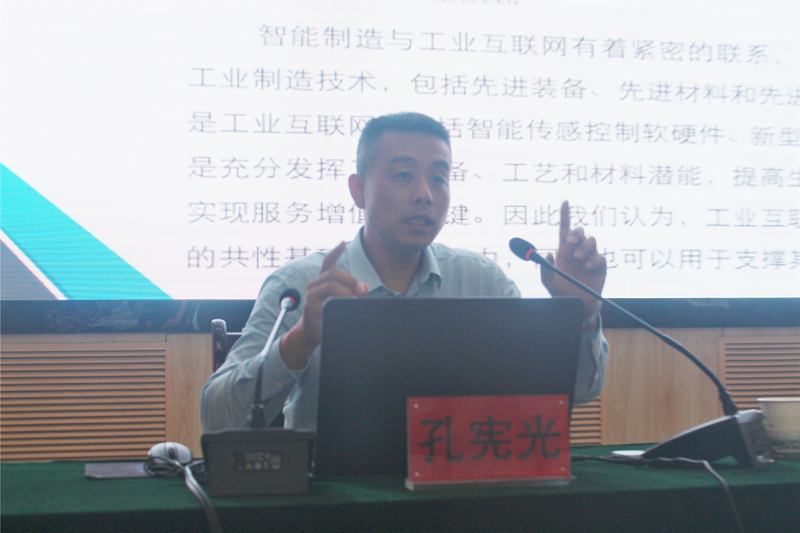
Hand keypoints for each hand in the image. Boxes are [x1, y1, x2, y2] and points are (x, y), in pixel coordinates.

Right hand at [280, 242, 368, 369]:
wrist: (312, 333)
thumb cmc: (329, 313)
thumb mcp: (342, 300)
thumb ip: (354, 292)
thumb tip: (364, 288)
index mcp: (323, 280)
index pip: (328, 261)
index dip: (335, 251)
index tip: (342, 242)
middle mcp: (315, 284)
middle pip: (334, 273)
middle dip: (351, 280)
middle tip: (362, 291)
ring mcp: (311, 295)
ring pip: (331, 285)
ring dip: (346, 292)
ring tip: (353, 301)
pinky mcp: (309, 307)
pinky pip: (326, 300)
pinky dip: (339, 302)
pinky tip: (344, 307)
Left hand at [541, 201, 606, 324]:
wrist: (578, 306)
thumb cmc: (561, 293)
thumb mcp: (549, 282)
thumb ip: (545, 269)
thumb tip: (546, 253)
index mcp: (563, 251)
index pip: (564, 229)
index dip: (565, 215)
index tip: (565, 202)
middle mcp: (576, 252)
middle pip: (580, 232)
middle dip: (577, 234)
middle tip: (571, 244)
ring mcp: (589, 258)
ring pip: (591, 241)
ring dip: (585, 248)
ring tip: (580, 260)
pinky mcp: (600, 266)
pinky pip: (600, 256)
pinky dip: (595, 260)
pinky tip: (589, 268)